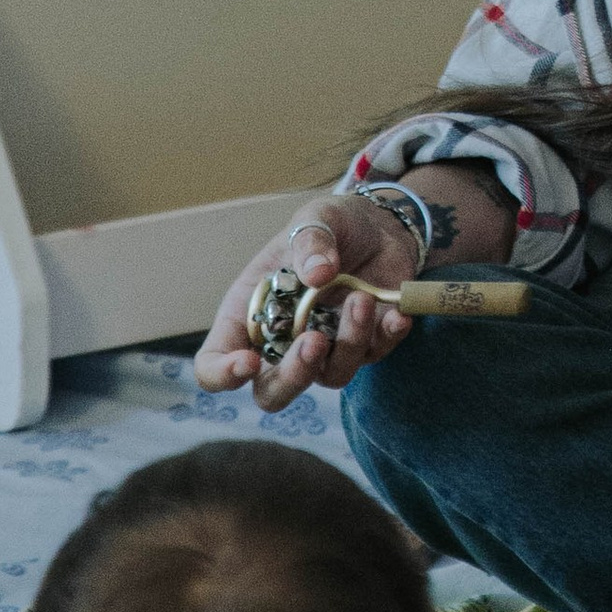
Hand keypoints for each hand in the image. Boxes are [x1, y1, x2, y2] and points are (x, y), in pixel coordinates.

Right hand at [193, 195, 418, 412]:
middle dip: (293, 376)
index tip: (247, 362)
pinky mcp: (366, 346)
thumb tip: (317, 273)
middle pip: (272, 392)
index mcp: (247, 314)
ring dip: (348, 342)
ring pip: (330, 376)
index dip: (222, 373)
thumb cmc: (332, 225)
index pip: (214, 363)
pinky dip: (386, 337)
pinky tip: (397, 314)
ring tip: (361, 298)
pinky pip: (374, 356)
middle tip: (314, 341)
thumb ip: (311, 240)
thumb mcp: (315, 219)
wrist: (379, 225)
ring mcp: (325, 349)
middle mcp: (281, 341)